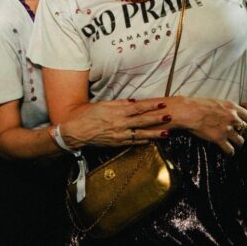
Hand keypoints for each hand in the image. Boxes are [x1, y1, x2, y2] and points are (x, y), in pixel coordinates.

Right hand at [57, 98, 174, 149]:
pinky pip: (133, 143)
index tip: (162, 103)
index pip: (138, 108)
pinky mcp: (117, 144)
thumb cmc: (88, 115)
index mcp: (117, 112)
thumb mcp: (103, 105)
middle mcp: (120, 124)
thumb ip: (119, 103)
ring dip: (155, 133)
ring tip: (167, 133)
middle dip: (157, 119)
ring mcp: (119, 135)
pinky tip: (151, 141)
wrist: (76, 131)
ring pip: (141, 134)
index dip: (151, 106)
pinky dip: (143, 142)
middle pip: (142, 121)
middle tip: (170, 116)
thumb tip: (134, 102)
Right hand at [167, 96, 246, 154]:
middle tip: (242, 138)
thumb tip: (231, 114)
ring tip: (234, 145)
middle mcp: (232, 118)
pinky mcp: (219, 138)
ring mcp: (226, 129)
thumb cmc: (198, 105)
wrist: (187, 111)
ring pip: (241, 141)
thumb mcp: (217, 102)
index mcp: (232, 107)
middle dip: (246, 136)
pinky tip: (228, 153)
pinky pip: (230, 150)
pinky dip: (230, 152)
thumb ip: (227, 108)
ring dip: (238, 144)